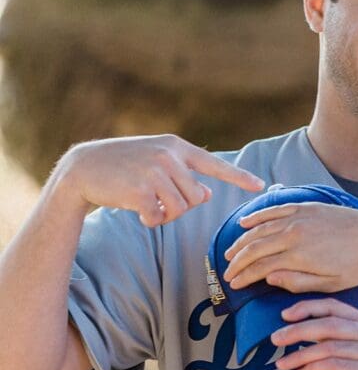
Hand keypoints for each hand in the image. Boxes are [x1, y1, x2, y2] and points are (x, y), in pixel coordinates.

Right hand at [58, 135, 264, 226]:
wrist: (85, 167)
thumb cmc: (125, 165)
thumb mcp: (157, 162)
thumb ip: (183, 174)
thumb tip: (208, 194)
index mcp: (177, 147)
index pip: (214, 164)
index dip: (238, 177)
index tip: (260, 185)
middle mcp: (169, 156)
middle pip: (196, 197)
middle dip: (182, 206)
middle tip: (159, 201)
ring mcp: (154, 172)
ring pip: (180, 209)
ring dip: (166, 215)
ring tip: (149, 205)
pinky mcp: (140, 190)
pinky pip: (159, 218)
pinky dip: (151, 222)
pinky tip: (139, 213)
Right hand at [222, 203, 357, 291]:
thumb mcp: (331, 283)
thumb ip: (297, 282)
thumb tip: (268, 278)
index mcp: (299, 255)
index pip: (259, 267)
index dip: (243, 277)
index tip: (234, 285)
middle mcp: (294, 233)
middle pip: (255, 247)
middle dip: (237, 261)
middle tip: (227, 273)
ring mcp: (300, 217)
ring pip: (260, 228)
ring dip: (241, 241)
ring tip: (230, 253)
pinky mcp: (308, 207)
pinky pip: (275, 210)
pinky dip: (257, 216)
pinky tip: (245, 223)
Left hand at [272, 298, 357, 369]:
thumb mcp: (344, 356)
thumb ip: (328, 340)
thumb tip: (294, 329)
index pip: (335, 307)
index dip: (308, 308)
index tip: (285, 315)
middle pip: (330, 324)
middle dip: (298, 330)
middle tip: (276, 338)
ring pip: (328, 347)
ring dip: (300, 355)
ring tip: (282, 363)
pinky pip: (332, 365)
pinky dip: (311, 369)